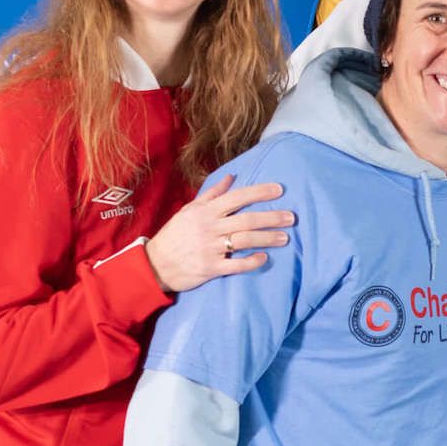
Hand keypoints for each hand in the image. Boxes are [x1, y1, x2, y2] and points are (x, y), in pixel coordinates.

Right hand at [147, 179, 295, 294]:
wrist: (155, 264)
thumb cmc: (175, 235)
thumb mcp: (190, 210)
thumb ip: (212, 194)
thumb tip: (231, 177)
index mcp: (205, 211)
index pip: (237, 197)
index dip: (259, 192)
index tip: (279, 190)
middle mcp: (209, 227)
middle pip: (246, 219)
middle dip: (271, 217)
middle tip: (292, 217)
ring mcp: (210, 248)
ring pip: (244, 240)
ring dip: (267, 238)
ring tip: (285, 237)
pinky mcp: (210, 268)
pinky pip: (235, 265)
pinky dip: (251, 261)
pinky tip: (264, 258)